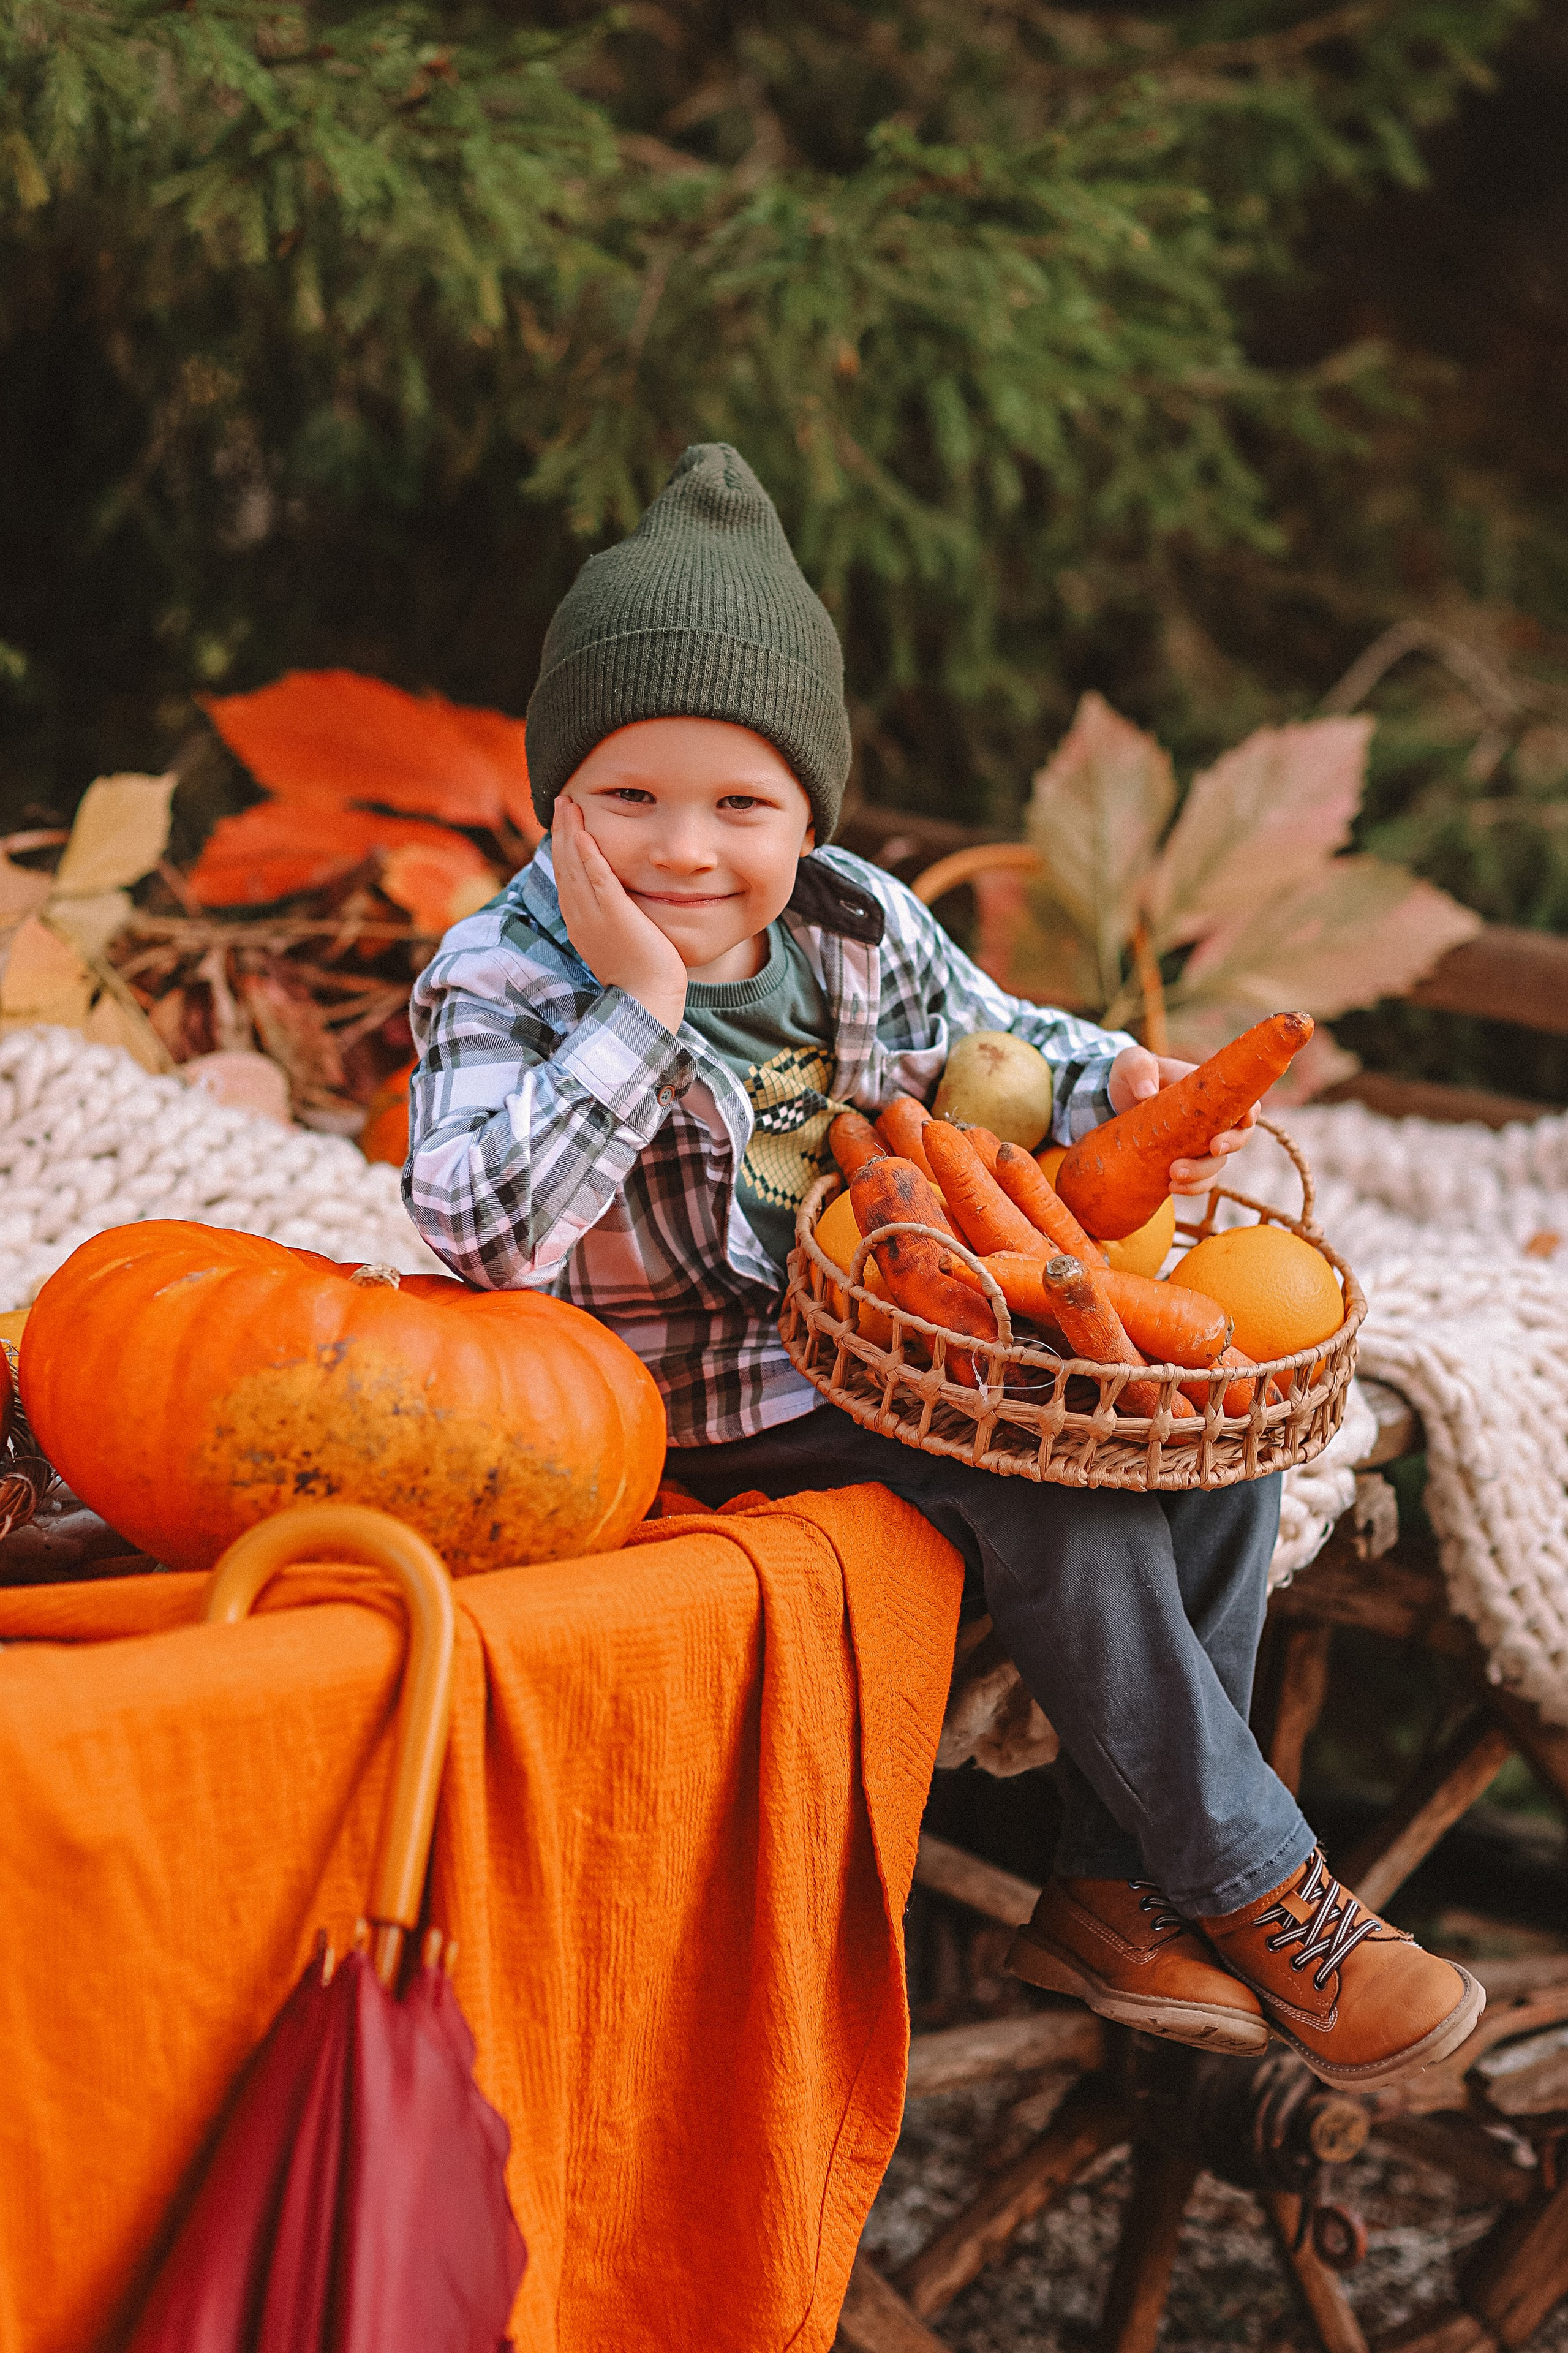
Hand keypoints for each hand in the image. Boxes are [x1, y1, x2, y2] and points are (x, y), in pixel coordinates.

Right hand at [553, 796, 688, 1034]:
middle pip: (564, 864)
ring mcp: (593, 915)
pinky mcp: (614, 914)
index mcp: (578, 922)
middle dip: (560, 830)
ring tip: (568, 803)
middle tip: (561, 801)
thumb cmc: (639, 975)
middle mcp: (579, 916)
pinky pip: (597, 878)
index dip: (562, 847)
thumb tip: (616, 903)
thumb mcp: (616, 942)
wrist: (646, 999)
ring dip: (569, 831)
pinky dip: (588, 854)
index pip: (565, 876)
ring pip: (574, 865)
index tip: (563, 823)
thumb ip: (611, 919)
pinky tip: (583, 832)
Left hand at [1108, 1045, 1258, 1195]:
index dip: (1250, 1112)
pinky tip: (1171, 1188)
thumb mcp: (1131, 1063)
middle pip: (1239, 1136)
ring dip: (1202, 1172)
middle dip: (1231, 1145)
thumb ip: (1140, 1069)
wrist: (1115, 1102)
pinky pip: (1200, 1181)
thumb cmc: (1133, 1075)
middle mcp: (1211, 1120)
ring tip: (1174, 1175)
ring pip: (1218, 1163)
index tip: (1244, 1122)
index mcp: (1208, 1092)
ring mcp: (1199, 1143)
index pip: (1242, 1101)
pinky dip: (1192, 1188)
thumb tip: (1146, 1092)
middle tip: (1213, 1149)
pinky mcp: (1185, 1162)